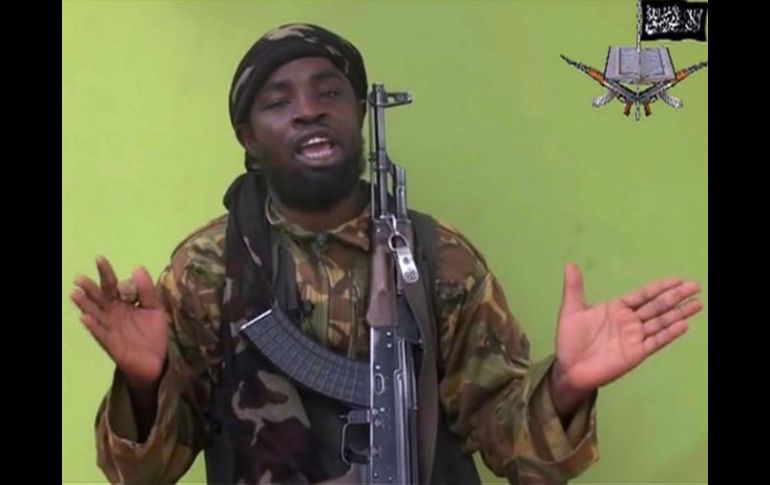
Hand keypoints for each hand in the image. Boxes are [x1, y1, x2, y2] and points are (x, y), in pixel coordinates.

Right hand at [71, 256, 167, 387]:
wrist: (159, 360)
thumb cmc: (154, 334)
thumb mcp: (154, 308)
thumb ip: (146, 290)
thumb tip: (137, 267)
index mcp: (123, 303)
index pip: (112, 285)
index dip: (106, 272)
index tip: (99, 259)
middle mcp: (113, 314)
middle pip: (100, 298)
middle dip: (90, 288)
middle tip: (79, 277)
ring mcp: (110, 328)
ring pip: (95, 314)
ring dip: (85, 304)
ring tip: (75, 293)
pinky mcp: (111, 344)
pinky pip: (100, 333)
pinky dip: (93, 325)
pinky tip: (85, 317)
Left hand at [554, 263, 702, 392]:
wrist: (568, 368)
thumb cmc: (570, 340)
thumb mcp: (571, 310)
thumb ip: (574, 288)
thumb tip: (570, 264)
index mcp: (617, 309)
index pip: (643, 295)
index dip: (660, 287)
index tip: (677, 279)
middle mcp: (629, 321)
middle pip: (657, 306)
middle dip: (676, 296)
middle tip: (695, 286)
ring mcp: (634, 337)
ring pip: (661, 322)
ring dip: (679, 313)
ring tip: (697, 303)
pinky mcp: (636, 353)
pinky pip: (655, 341)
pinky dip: (669, 333)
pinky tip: (683, 325)